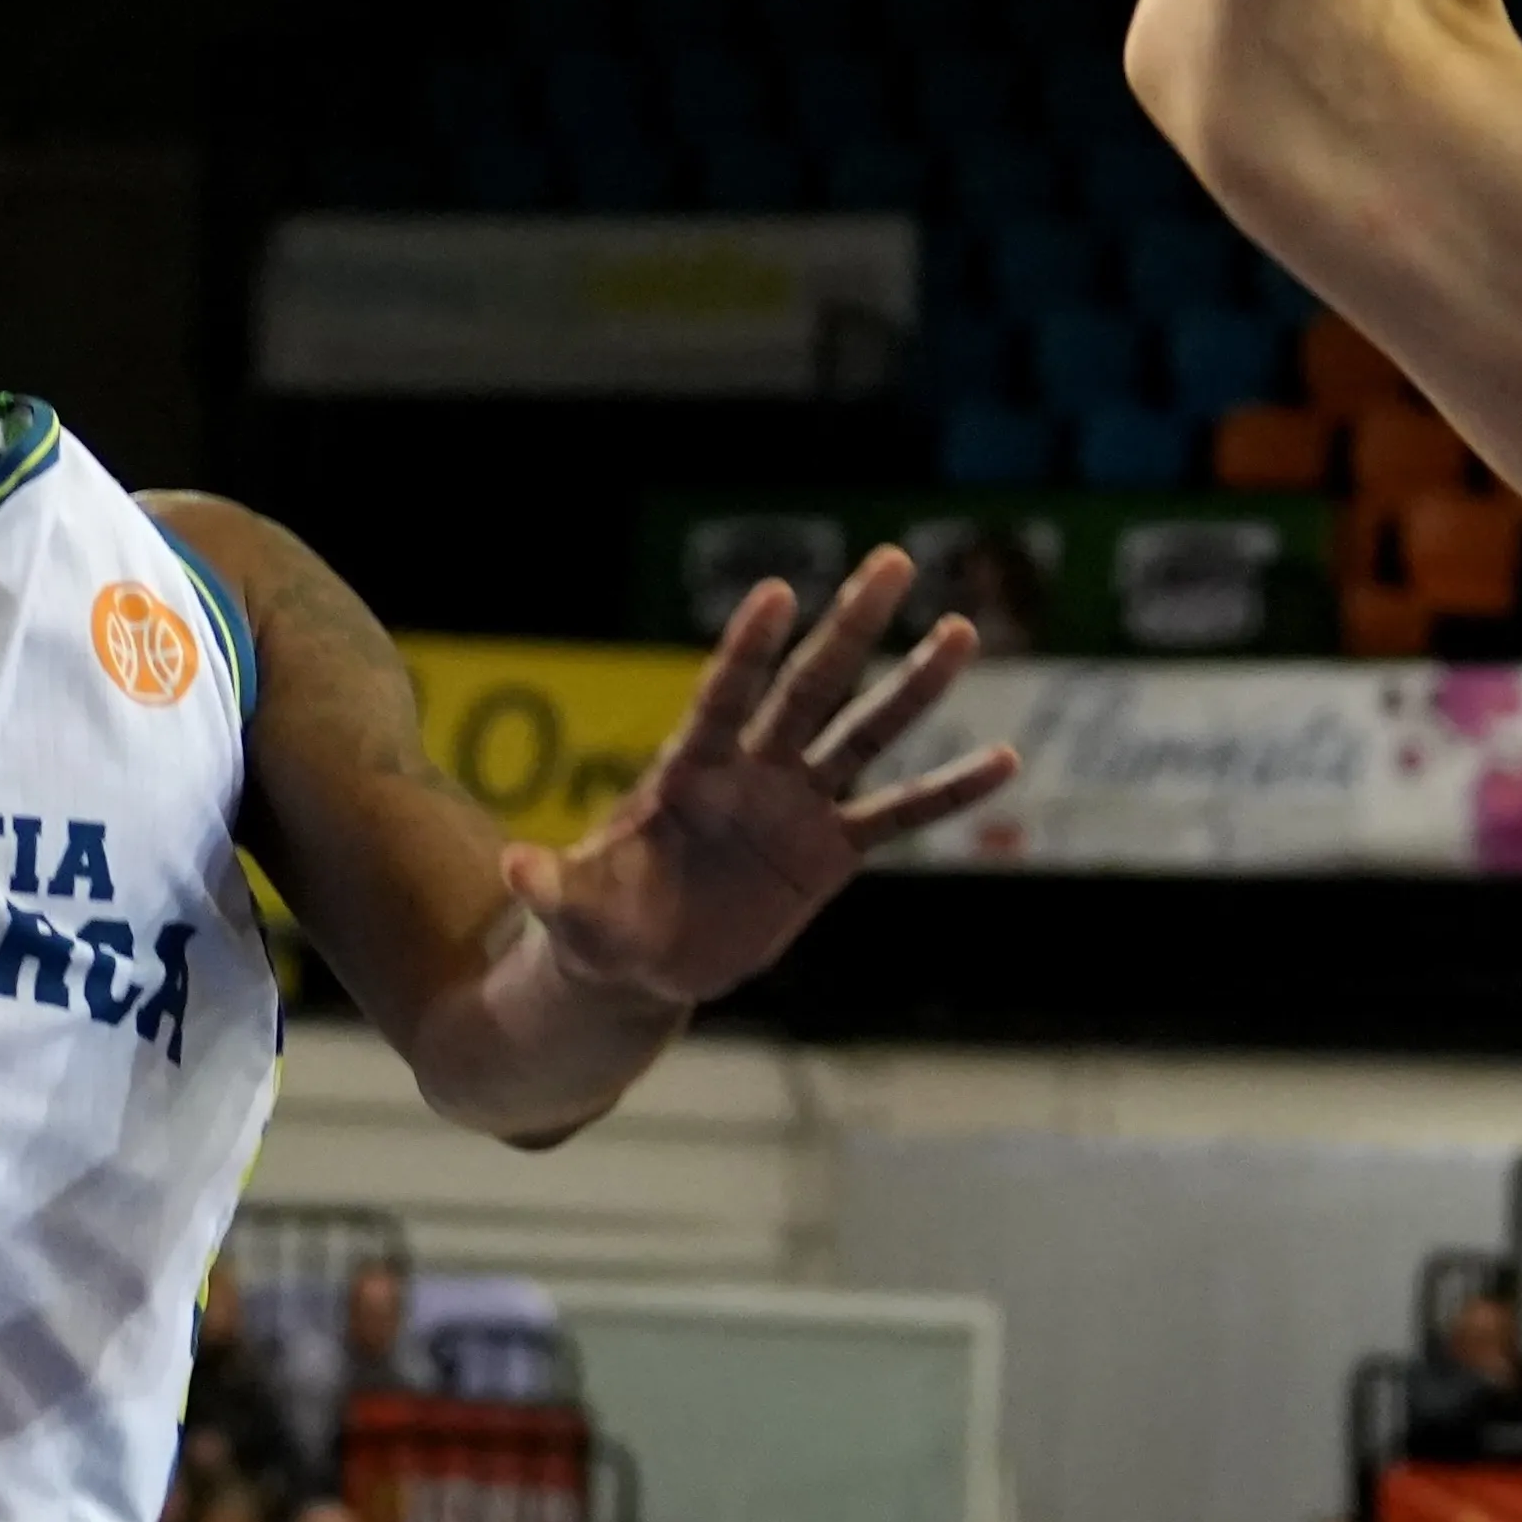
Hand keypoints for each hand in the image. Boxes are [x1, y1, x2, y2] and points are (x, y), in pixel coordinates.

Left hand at [504, 550, 1019, 1008]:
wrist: (644, 960)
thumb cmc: (600, 922)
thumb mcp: (571, 910)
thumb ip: (552, 887)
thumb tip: (517, 869)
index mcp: (689, 770)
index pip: (725, 696)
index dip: (749, 648)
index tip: (778, 593)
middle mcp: (752, 771)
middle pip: (809, 687)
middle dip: (849, 627)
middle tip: (892, 561)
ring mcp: (797, 805)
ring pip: (865, 734)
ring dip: (914, 687)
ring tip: (962, 630)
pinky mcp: (831, 852)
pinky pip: (899, 814)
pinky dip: (949, 789)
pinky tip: (1004, 758)